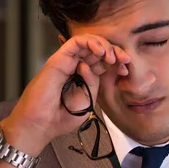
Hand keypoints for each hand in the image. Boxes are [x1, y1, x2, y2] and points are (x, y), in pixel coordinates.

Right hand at [0, 35, 129, 163]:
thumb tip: (92, 67)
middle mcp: (76, 67)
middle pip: (98, 50)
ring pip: (88, 42)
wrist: (42, 125)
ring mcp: (67, 62)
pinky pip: (75, 42)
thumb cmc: (61, 117)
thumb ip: (93, 84)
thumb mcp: (87, 101)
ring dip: (104, 45)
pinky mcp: (58, 59)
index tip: (126, 70)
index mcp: (84, 77)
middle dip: (114, 52)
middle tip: (124, 61)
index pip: (103, 62)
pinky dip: (90, 42)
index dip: (117, 63)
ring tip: (111, 57)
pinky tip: (99, 51)